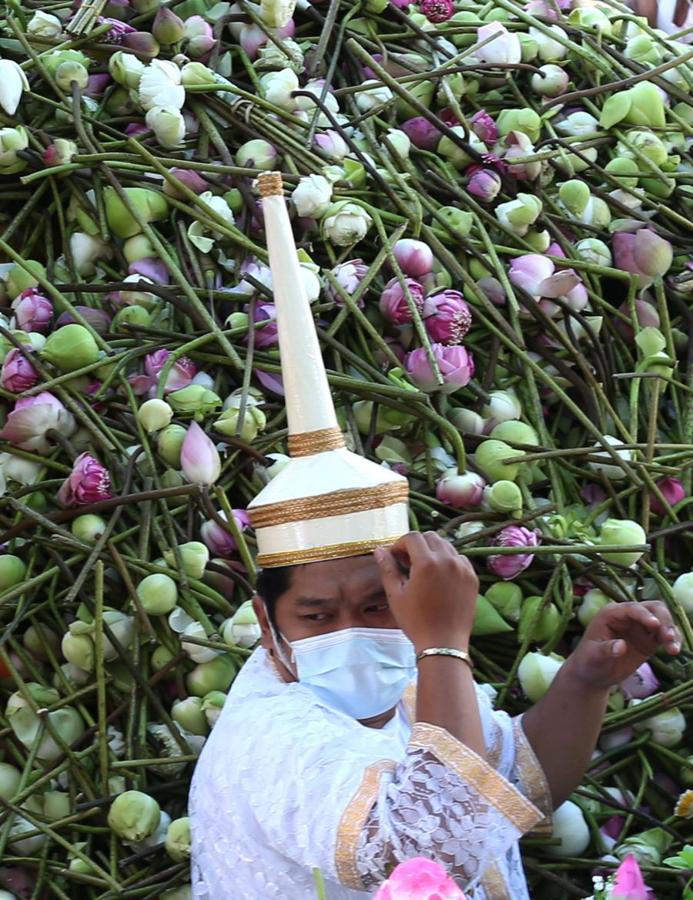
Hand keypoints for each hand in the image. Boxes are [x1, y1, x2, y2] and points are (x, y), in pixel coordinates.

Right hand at [374, 531, 477, 652]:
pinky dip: (448, 561)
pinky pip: (460, 559)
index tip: (395, 557)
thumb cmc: (416, 621)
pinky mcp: (472, 578)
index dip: (400, 543)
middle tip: (408, 562)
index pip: (412, 537)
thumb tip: (379, 550)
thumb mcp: (396, 595)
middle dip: (417, 545)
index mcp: (427, 563)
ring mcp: (463, 568)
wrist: (444, 644)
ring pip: (447, 546)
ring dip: (433, 551)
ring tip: (424, 570)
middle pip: (431, 537)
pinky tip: (440, 577)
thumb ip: (388, 569)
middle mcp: (448, 560)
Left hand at [565, 601, 680, 689]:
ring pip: (662, 620)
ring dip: (671, 631)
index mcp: (611, 614)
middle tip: (667, 637)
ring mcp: (640, 627)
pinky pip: (664, 635)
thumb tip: (621, 646)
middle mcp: (628, 616)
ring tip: (672, 648)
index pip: (631, 608)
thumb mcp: (593, 656)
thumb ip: (606, 649)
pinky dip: (672, 640)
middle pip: (652, 609)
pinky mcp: (649, 640)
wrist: (594, 674)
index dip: (644, 615)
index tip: (655, 625)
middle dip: (663, 620)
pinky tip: (674, 650)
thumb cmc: (588, 662)